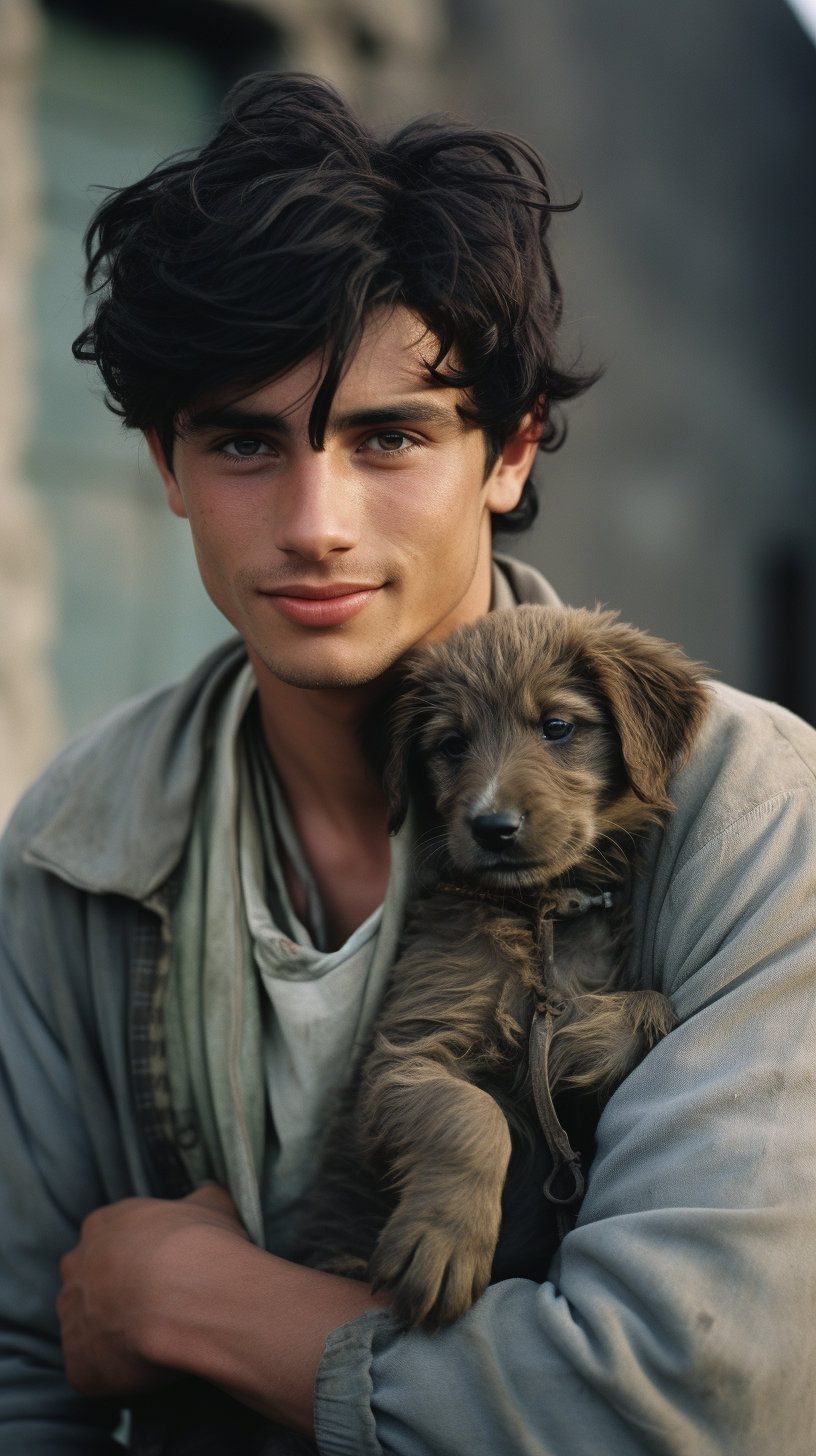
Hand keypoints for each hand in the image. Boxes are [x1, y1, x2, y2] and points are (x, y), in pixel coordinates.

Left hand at [57, 1184, 247, 1400]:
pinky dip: (119, 1377)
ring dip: (115, 1338)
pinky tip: (152, 1368)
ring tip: (159, 1341)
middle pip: (88, 1285)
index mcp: (101, 1225)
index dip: (134, 1259)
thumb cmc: (201, 1244)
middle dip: (115, 1297)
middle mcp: (75, 1268)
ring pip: (88, 1332)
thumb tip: (209, 1198)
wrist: (190, 1295)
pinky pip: (96, 1373)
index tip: (161, 1272)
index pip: (107, 1241)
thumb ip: (202, 1200)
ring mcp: (72, 1318)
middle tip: (158, 1308)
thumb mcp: (213, 1204)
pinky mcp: (79, 1365)